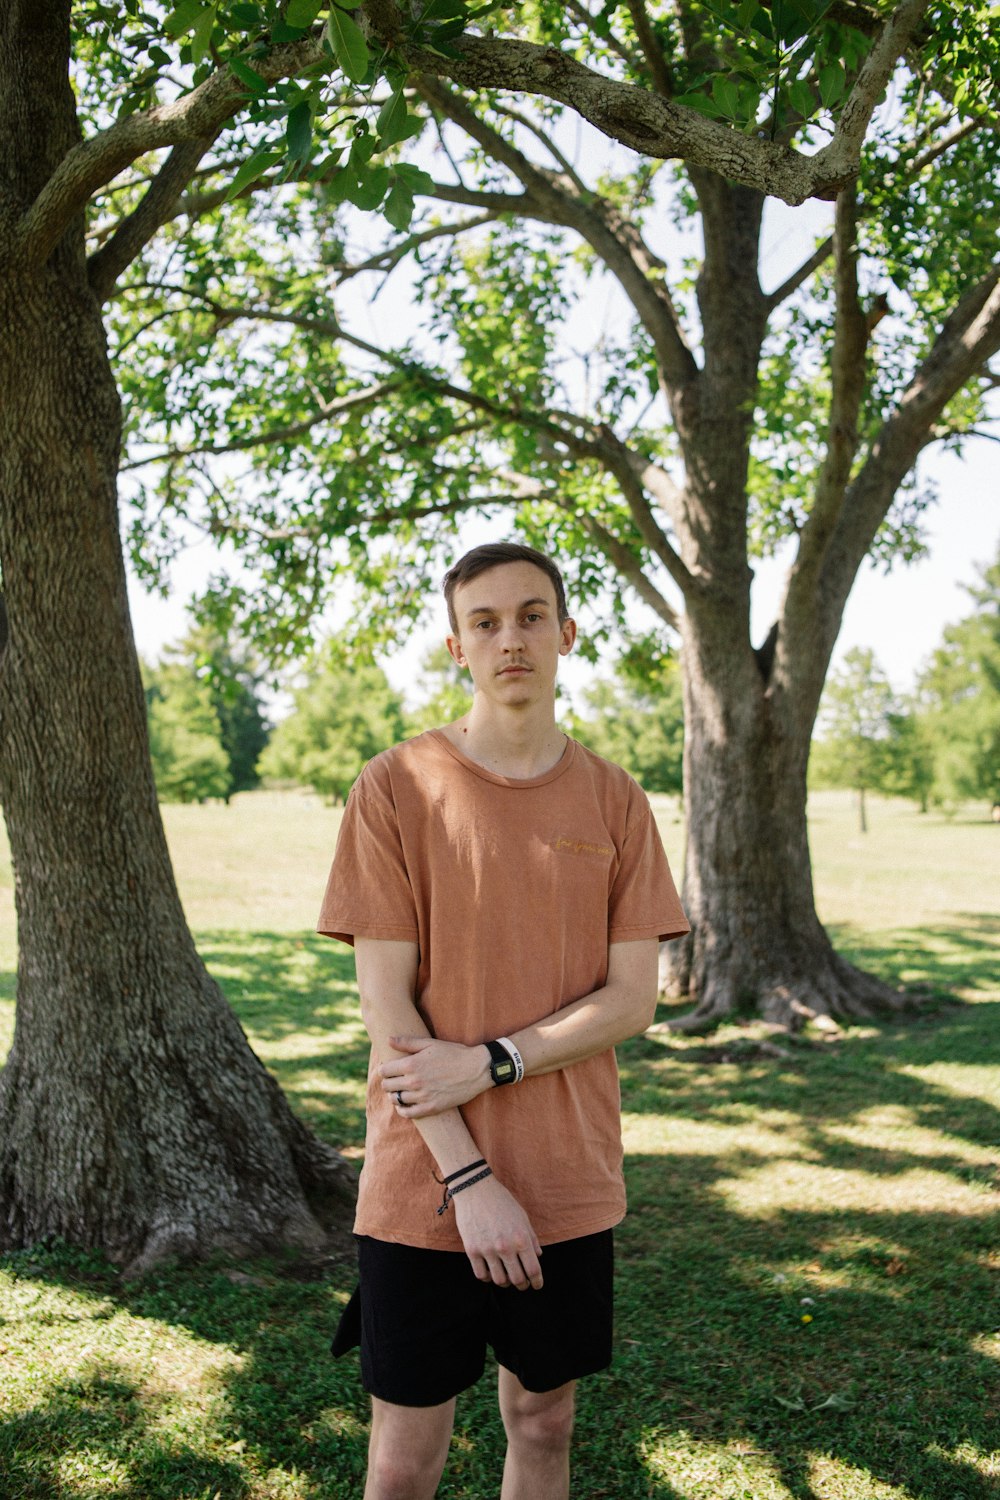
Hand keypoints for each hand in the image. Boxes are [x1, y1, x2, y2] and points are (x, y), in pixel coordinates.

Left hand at [379, 1036, 490, 1116]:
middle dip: (388, 1082)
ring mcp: (422, 1096)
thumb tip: (388, 1040)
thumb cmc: (453, 1053)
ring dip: (394, 1095)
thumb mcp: (430, 1044)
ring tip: (399, 1091)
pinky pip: (408, 1113)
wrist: (476, 1069)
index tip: (388, 1069)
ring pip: (396, 1100)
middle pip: (388, 1086)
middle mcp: (414, 1082)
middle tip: (393, 1080)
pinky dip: (402, 1110)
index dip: (384, 1070)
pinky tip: (404, 1105)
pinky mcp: (431, 1108)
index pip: (384, 1071)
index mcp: (412, 1064)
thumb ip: (407, 1042)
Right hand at [453, 1175, 543, 1290]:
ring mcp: (487, 1250)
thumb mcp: (522, 1217)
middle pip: (517, 1279)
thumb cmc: (501, 1201)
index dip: (537, 1282)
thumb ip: (532, 1238)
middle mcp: (505, 1247)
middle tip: (523, 1284)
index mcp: (521, 1238)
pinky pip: (481, 1274)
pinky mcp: (472, 1250)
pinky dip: (488, 1278)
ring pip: (499, 1280)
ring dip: (506, 1283)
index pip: (533, 1270)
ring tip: (507, 1279)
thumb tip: (538, 1256)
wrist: (475, 1189)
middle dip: (523, 1285)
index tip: (537, 1285)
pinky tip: (491, 1273)